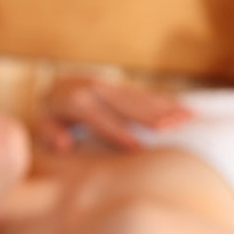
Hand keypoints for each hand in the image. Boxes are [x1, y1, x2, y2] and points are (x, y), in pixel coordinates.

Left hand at [35, 75, 191, 152]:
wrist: (59, 87)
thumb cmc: (53, 117)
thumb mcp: (45, 126)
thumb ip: (51, 134)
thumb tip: (64, 143)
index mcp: (75, 101)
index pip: (99, 118)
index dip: (117, 132)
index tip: (136, 147)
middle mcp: (96, 88)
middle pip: (126, 104)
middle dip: (150, 116)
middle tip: (172, 129)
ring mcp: (113, 86)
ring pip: (142, 97)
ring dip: (166, 108)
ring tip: (187, 119)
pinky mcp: (126, 87)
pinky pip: (149, 95)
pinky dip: (169, 103)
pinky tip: (187, 112)